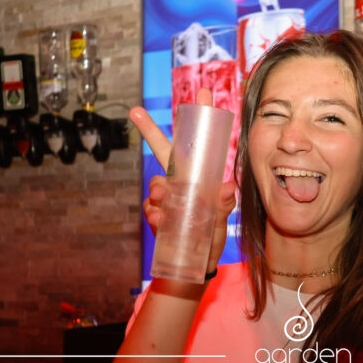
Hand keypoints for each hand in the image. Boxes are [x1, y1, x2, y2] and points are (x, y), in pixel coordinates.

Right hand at [129, 89, 236, 273]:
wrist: (192, 268)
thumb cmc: (209, 238)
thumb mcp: (221, 220)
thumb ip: (223, 205)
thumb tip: (226, 188)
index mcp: (197, 177)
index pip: (195, 145)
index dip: (197, 120)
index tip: (202, 94)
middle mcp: (178, 183)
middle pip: (162, 152)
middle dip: (149, 130)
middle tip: (136, 111)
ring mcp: (165, 199)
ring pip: (156, 183)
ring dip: (159, 189)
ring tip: (165, 200)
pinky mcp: (156, 217)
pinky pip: (151, 209)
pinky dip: (156, 214)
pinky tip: (162, 220)